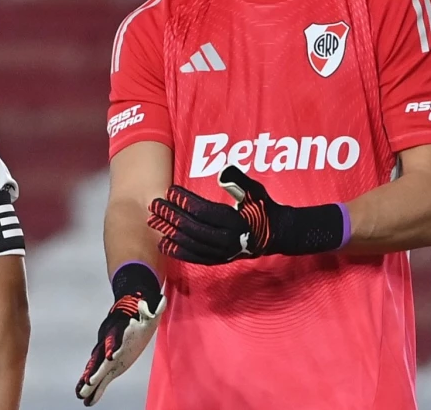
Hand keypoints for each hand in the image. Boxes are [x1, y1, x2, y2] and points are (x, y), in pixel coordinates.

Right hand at [76, 263, 164, 406]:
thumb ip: (154, 309)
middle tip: (88, 382)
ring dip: (88, 381)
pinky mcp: (107, 363)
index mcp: (118, 331)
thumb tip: (163, 300)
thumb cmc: (140, 315)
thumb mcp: (150, 312)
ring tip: (80, 394)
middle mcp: (107, 343)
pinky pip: (98, 376)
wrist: (125, 313)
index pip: (113, 339)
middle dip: (93, 370)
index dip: (112, 347)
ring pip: (94, 368)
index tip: (110, 357)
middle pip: (99, 357)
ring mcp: (104, 353)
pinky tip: (86, 401)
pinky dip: (93, 389)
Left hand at [147, 166, 345, 264]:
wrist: (276, 234)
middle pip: (193, 228)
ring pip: (192, 244)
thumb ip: (238, 180)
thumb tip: (222, 170)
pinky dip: (179, 251)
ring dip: (170, 233)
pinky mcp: (220, 260)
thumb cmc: (264, 208)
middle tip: (155, 205)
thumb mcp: (255, 190)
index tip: (171, 191)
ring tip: (154, 222)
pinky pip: (196, 257)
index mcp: (236, 221)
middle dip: (172, 216)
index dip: (185, 201)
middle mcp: (228, 240)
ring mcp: (223, 252)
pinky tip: (165, 244)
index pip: (204, 211)